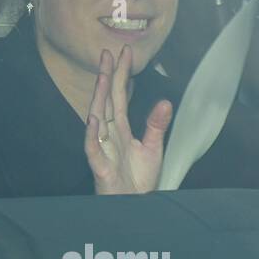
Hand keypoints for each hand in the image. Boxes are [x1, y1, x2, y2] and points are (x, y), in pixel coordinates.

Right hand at [83, 45, 172, 194]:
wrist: (134, 205)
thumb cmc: (138, 180)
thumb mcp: (152, 148)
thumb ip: (156, 125)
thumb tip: (165, 102)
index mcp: (120, 129)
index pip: (120, 96)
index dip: (122, 75)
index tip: (125, 53)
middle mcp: (109, 134)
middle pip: (106, 101)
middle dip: (107, 77)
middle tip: (108, 53)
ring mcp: (103, 148)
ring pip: (97, 118)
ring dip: (99, 97)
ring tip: (103, 77)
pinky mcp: (100, 166)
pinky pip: (93, 148)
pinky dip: (93, 134)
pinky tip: (94, 119)